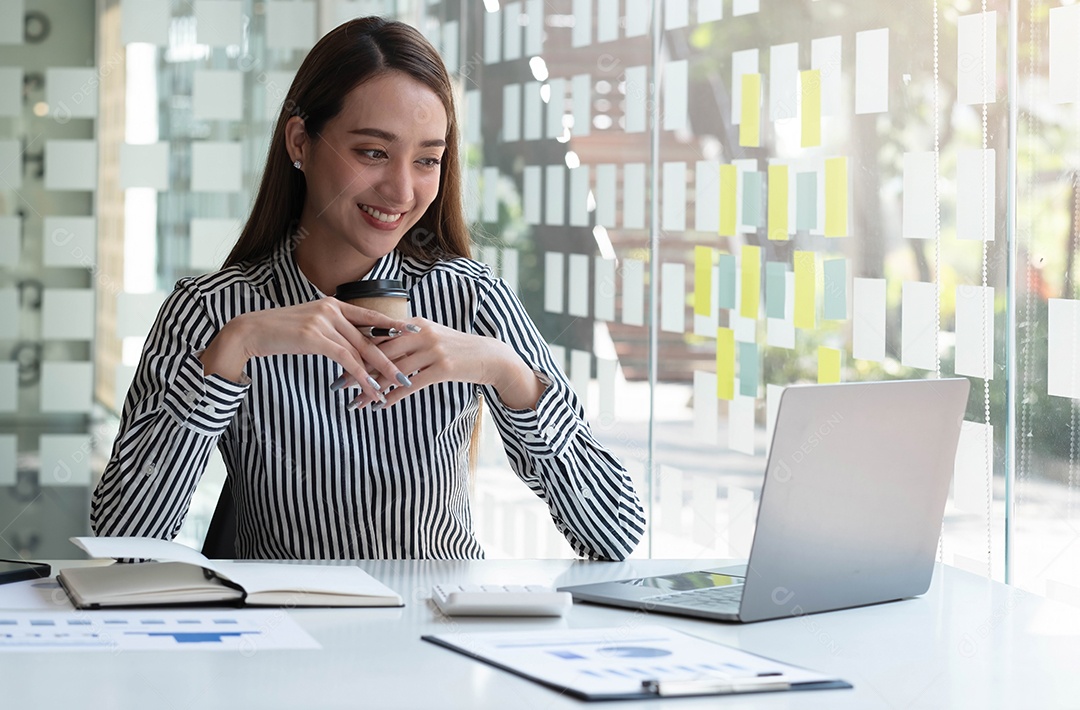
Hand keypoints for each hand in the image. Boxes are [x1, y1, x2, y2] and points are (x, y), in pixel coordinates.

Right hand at [199, 299, 416, 403]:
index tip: (413, 331)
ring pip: (360, 349)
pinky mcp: (314, 337)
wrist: (250, 332)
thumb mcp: (310, 326)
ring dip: (378, 372)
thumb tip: (350, 349)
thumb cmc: (280, 332)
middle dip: (391, 356)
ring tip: (393, 386)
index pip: (369, 315)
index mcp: (333, 304)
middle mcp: (331, 309)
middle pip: (369, 336)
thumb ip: (332, 332)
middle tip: (407, 371)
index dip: (392, 324)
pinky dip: (359, 375)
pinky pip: (344, 358)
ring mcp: (323, 321)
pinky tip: (368, 387)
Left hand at [352, 318, 544, 410]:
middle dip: (356, 369)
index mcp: (415, 324)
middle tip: (336, 385)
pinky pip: (411, 384)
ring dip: (371, 388)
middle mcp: (421, 333)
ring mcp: (432, 350)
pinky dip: (394, 396)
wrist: (491, 356)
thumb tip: (380, 350)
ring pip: (392, 371)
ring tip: (354, 402)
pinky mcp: (443, 368)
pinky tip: (381, 406)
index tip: (336, 362)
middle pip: (380, 352)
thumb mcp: (433, 338)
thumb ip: (408, 341)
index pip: (379, 336)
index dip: (356, 350)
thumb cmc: (458, 349)